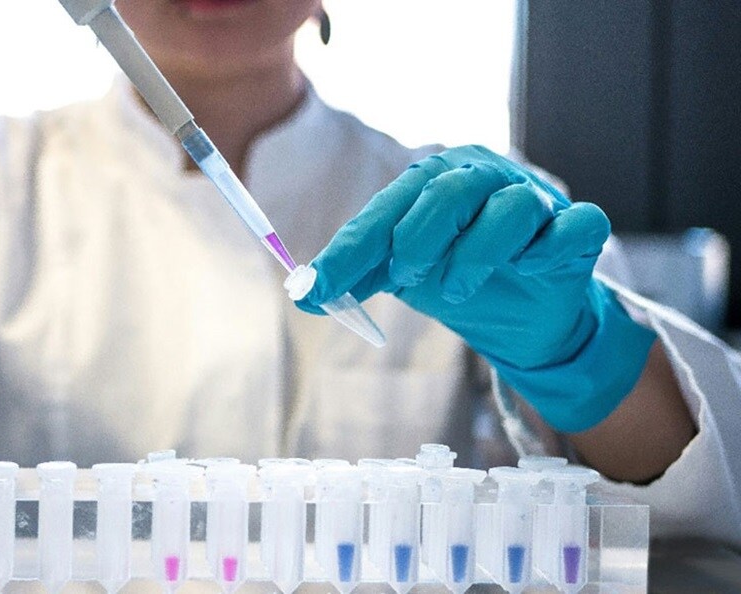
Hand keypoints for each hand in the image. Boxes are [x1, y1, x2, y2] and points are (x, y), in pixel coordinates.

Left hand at [297, 145, 655, 431]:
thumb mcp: (402, 275)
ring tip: (454, 291)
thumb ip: (357, 275)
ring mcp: (537, 201)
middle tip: (405, 276)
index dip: (352, 249)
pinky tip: (529, 267)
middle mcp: (487, 178)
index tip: (320, 287)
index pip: (389, 207)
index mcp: (438, 181)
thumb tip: (304, 292)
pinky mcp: (577, 229)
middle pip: (450, 190)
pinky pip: (574, 226)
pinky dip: (548, 248)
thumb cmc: (459, 276)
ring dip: (475, 254)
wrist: (524, 315)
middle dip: (418, 239)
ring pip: (511, 208)